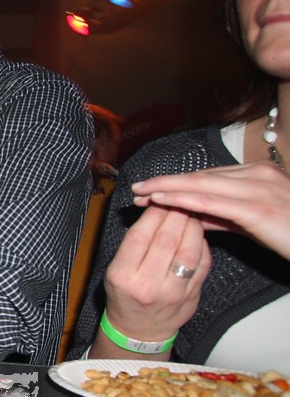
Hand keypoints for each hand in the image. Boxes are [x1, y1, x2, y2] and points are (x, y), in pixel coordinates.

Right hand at [103, 205, 209, 341]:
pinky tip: (197, 234)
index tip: (159, 200)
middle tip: (180, 200)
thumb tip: (156, 211)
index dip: (152, 214)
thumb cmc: (124, 294)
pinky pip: (202, 265)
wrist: (139, 330)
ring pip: (189, 252)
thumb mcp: (114, 270)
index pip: (139, 237)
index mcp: (122, 276)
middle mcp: (147, 286)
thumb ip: (133, 244)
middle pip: (166, 241)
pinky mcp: (192, 297)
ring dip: (193, 227)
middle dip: (175, 215)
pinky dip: (202, 245)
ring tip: (191, 213)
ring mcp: (172, 294)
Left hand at [132, 161, 289, 259]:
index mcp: (260, 174)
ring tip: (141, 194)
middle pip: (202, 175)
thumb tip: (192, 216)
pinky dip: (183, 199)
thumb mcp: (254, 222)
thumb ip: (223, 216)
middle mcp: (258, 175)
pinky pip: (212, 201)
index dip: (178, 181)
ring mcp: (259, 188)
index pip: (210, 176)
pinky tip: (162, 202)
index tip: (151, 189)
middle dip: (167, 183)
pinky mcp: (257, 208)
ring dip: (168, 188)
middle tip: (137, 189)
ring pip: (202, 184)